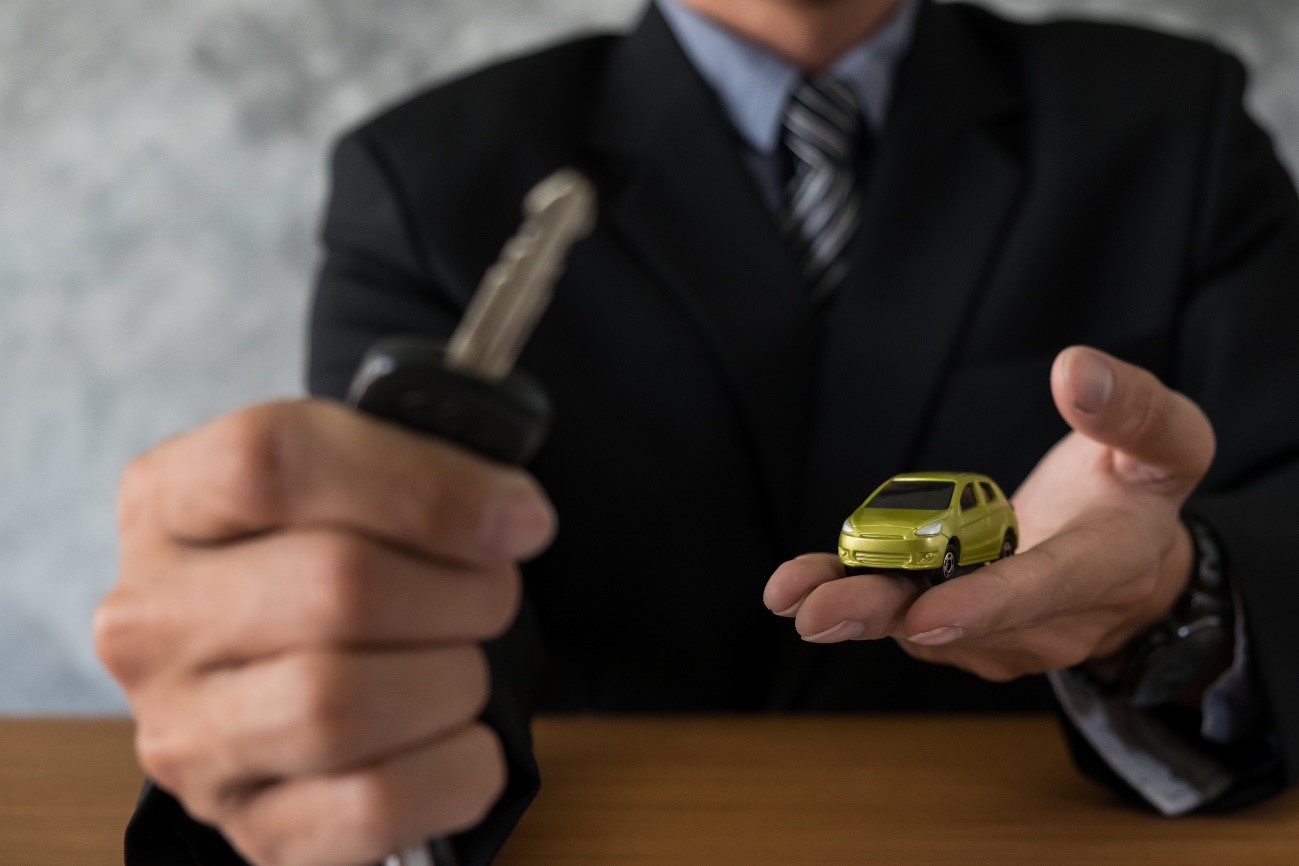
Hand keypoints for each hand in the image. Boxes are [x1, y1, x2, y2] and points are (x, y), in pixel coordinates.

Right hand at [94, 400, 554, 865]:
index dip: (420, 486)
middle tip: (492, 593)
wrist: (299, 680)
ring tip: (464, 662)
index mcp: (170, 499)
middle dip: (462, 590)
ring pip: (341, 704)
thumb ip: (422, 465)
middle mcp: (155, 618)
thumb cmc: (334, 562)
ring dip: (454, 679)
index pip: (269, 460)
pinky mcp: (248, 827)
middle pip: (335, 585)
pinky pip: (374, 805)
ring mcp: (187, 735)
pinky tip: (460, 737)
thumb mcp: (355, 481)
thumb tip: (511, 517)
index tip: (514, 516)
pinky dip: (456, 769)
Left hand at [763, 346, 1214, 681]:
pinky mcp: (970, 635)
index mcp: (1107, 565)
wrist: (1137, 562)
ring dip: (857, 611)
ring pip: (924, 626)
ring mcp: (1007, 637)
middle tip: (816, 615)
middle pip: (964, 622)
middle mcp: (1053, 620)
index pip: (1045, 589)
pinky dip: (858, 602)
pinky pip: (910, 618)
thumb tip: (1075, 369)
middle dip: (887, 615)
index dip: (986, 604)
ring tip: (790, 594)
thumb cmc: (1142, 490)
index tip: (928, 613)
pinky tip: (802, 588)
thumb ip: (1132, 409)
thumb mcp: (1167, 441)